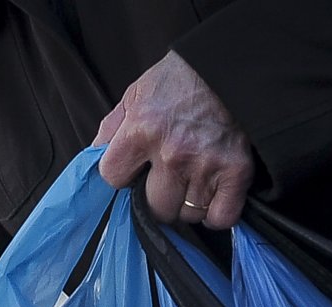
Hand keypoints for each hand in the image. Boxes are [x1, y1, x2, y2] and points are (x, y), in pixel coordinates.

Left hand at [94, 51, 253, 228]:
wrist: (231, 63)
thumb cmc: (180, 80)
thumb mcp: (135, 94)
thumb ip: (111, 130)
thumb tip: (94, 159)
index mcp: (141, 131)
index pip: (113, 180)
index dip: (122, 176)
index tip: (135, 167)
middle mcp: (172, 153)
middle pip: (154, 208)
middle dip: (157, 198)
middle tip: (166, 179)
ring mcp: (206, 164)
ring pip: (187, 215)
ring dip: (187, 204)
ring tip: (192, 180)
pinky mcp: (237, 171)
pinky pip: (221, 217)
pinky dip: (216, 214)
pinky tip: (212, 197)